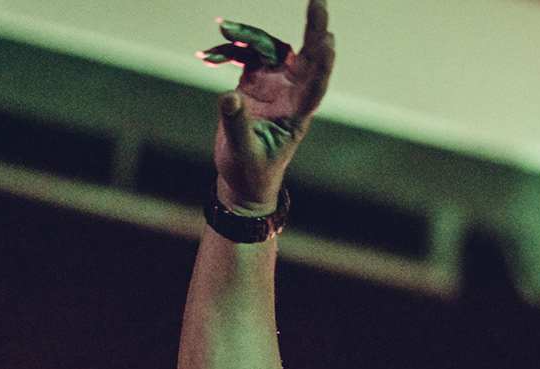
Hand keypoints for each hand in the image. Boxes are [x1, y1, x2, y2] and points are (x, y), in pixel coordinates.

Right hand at [213, 0, 333, 210]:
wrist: (242, 179)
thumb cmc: (251, 172)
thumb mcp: (243, 153)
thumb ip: (237, 125)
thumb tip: (229, 96)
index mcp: (296, 114)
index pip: (315, 86)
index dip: (323, 64)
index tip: (330, 41)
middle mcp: (290, 94)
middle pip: (307, 56)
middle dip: (313, 28)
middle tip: (318, 1)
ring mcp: (274, 85)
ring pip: (269, 48)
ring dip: (248, 35)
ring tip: (222, 28)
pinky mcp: (254, 82)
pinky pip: (247, 55)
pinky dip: (230, 50)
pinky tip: (209, 54)